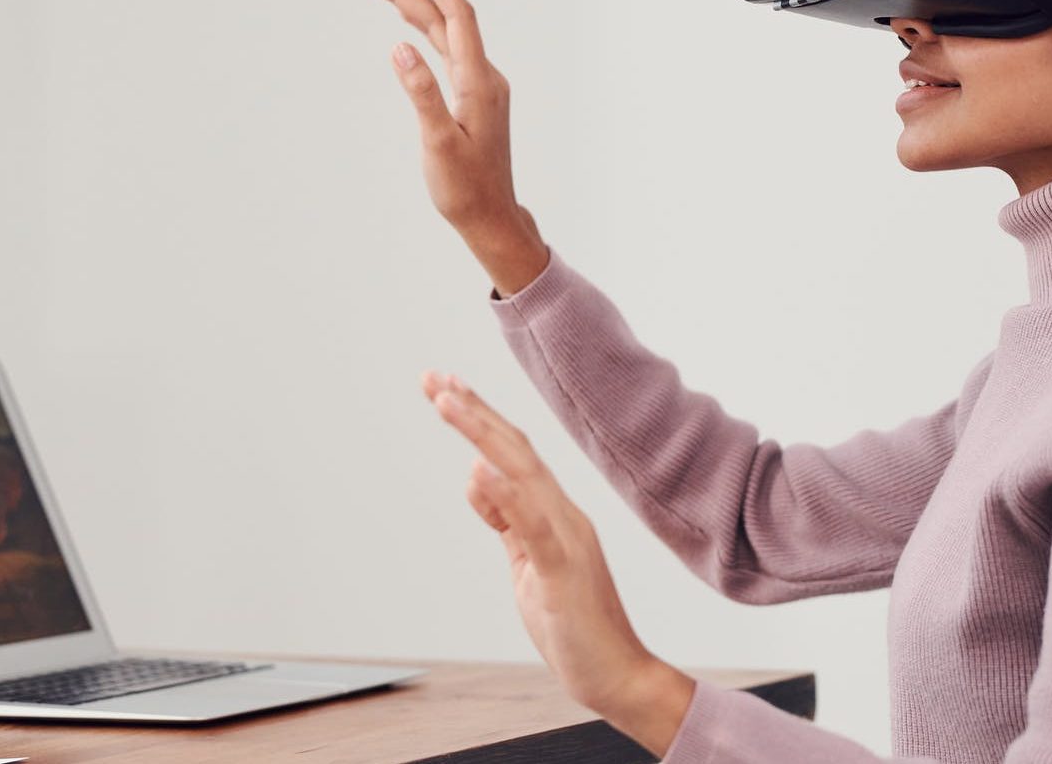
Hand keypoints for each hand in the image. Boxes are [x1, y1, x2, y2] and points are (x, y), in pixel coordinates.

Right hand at [361, 0, 547, 295]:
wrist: (491, 217)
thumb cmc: (464, 188)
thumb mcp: (438, 143)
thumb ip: (421, 93)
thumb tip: (400, 46)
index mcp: (479, 82)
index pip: (457, 17)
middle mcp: (484, 77)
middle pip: (445, 20)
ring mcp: (481, 86)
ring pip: (445, 34)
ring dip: (414, 9)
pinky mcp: (474, 97)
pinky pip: (449, 51)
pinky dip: (426, 31)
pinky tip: (410, 26)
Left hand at [419, 369, 695, 756]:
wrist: (617, 674)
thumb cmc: (574, 624)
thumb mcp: (526, 565)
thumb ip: (507, 522)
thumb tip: (479, 480)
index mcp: (554, 513)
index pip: (512, 453)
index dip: (480, 418)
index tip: (446, 388)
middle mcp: (563, 514)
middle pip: (513, 449)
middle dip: (472, 410)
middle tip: (433, 377)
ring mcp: (565, 539)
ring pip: (520, 473)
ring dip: (480, 433)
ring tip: (445, 401)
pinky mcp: (562, 571)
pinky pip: (532, 527)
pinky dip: (504, 495)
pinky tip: (478, 471)